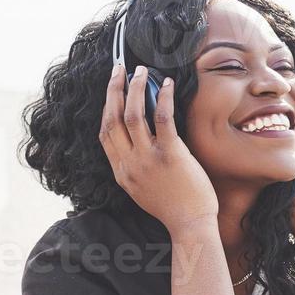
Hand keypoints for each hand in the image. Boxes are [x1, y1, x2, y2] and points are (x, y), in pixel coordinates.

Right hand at [99, 63, 218, 234]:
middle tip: (119, 69)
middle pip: (112, 118)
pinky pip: (162, 118)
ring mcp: (147, 159)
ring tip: (141, 70)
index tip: (111, 90)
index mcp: (121, 172)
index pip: (104, 133)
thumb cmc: (173, 208)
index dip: (106, 107)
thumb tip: (137, 141)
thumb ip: (134, 167)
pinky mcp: (170, 154)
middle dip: (113, 89)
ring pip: (132, 114)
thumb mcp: (141, 189)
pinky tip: (165, 84)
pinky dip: (162, 97)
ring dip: (135, 87)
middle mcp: (129, 164)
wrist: (190, 225)